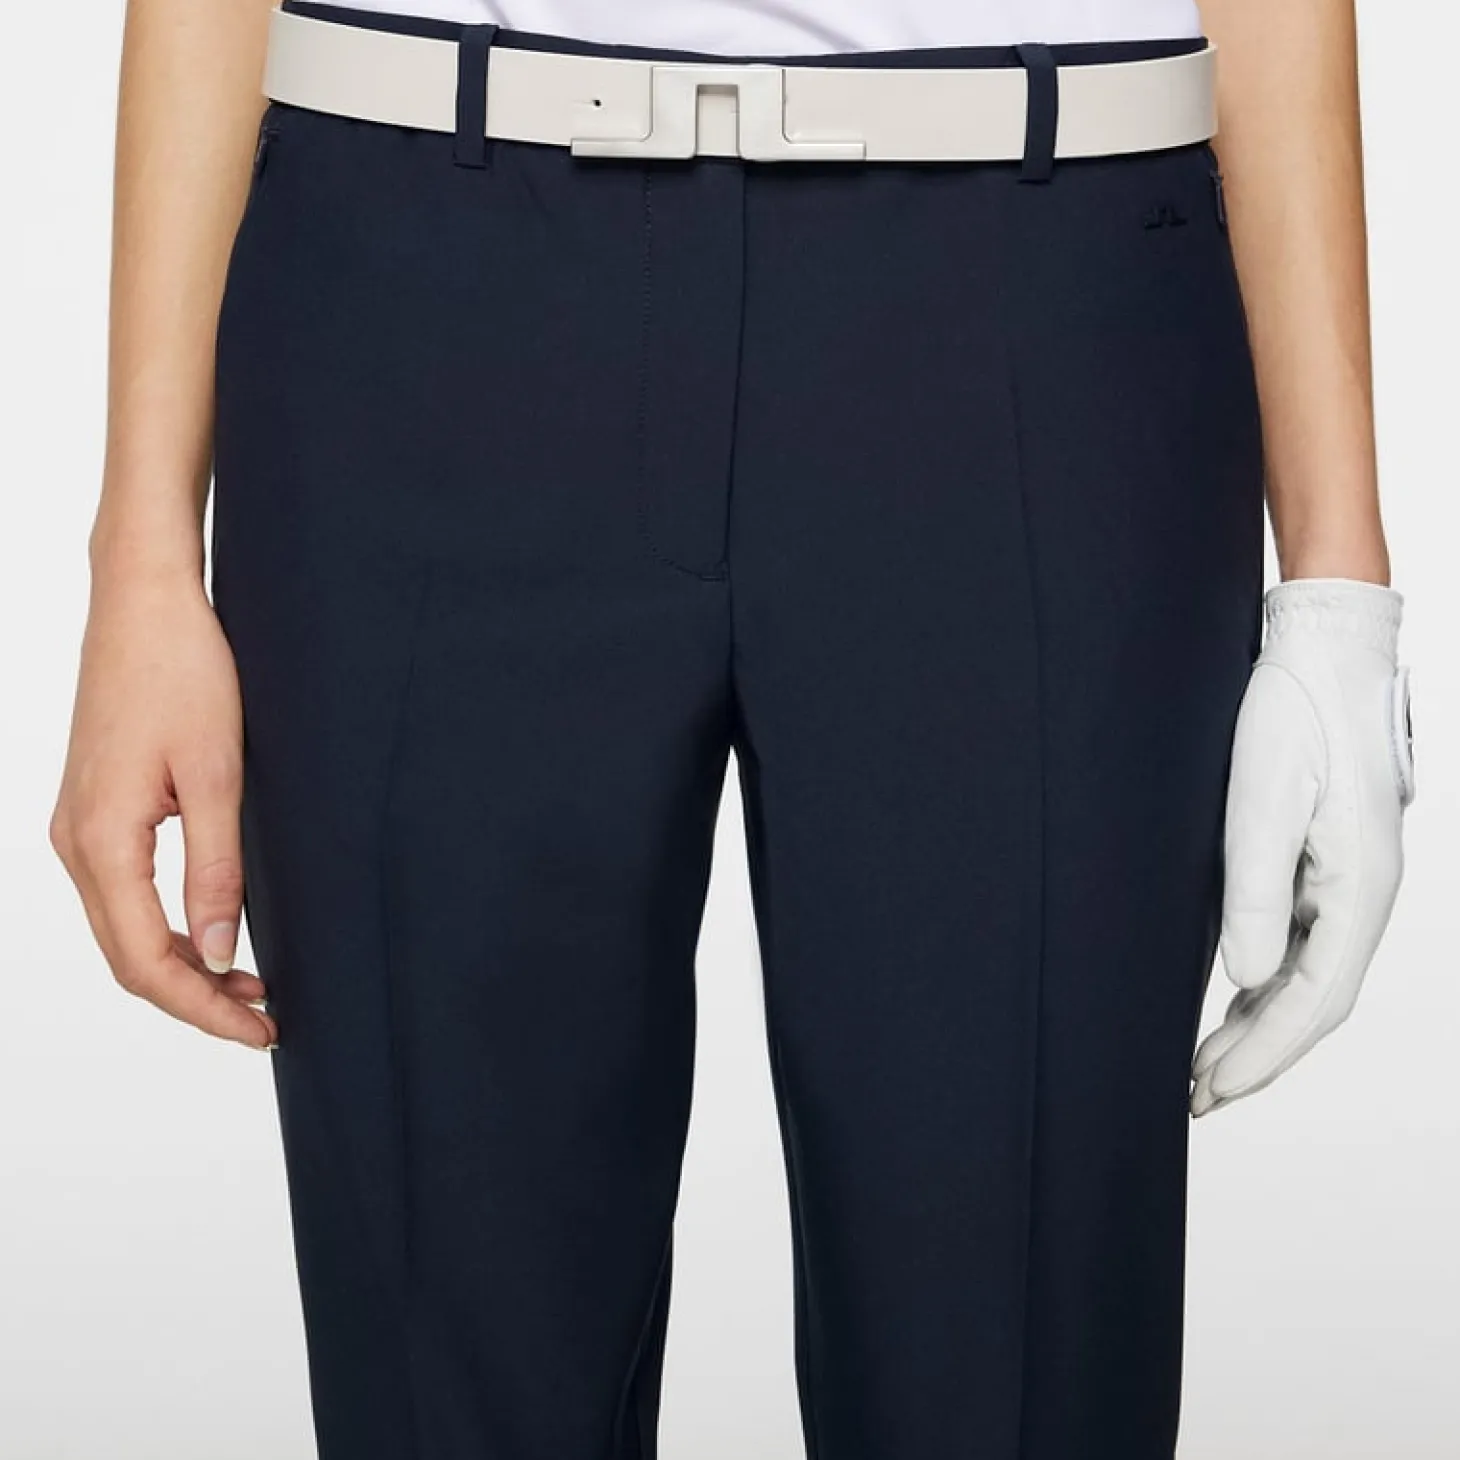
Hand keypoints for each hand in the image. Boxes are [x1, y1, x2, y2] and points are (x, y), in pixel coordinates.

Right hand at [50, 572, 276, 1049]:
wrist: (144, 602)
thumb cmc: (182, 672)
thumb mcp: (217, 774)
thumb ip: (216, 869)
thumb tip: (214, 950)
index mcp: (102, 841)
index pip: (146, 960)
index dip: (203, 1008)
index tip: (261, 1029)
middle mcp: (75, 843)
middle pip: (128, 957)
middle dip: (196, 999)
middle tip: (265, 1019)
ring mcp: (79, 827)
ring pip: (123, 929)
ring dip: (183, 966)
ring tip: (250, 986)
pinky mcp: (95, 810)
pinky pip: (123, 894)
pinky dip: (165, 928)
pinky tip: (212, 933)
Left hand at [1192, 578, 1411, 1115]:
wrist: (1321, 646)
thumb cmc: (1293, 711)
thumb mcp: (1261, 798)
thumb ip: (1255, 893)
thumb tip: (1247, 983)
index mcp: (1360, 888)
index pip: (1314, 1001)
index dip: (1263, 1056)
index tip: (1210, 1092)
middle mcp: (1362, 893)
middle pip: (1312, 1002)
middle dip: (1256, 1057)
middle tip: (1195, 1099)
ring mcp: (1347, 878)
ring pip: (1306, 977)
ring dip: (1257, 1027)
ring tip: (1203, 1068)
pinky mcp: (1325, 859)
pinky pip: (1300, 942)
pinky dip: (1264, 984)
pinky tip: (1233, 1001)